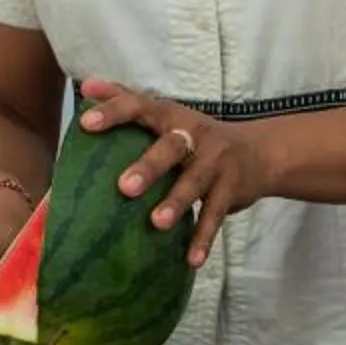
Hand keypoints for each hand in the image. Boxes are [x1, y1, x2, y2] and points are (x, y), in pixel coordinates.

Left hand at [76, 80, 277, 266]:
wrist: (260, 153)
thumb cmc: (196, 136)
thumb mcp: (167, 114)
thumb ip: (126, 98)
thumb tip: (86, 85)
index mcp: (172, 116)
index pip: (140, 107)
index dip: (113, 113)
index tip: (85, 124)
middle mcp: (195, 136)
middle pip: (172, 147)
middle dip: (149, 166)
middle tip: (123, 187)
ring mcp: (215, 163)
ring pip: (195, 183)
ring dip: (176, 203)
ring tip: (156, 224)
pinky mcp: (230, 190)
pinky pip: (216, 216)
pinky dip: (204, 238)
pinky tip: (191, 260)